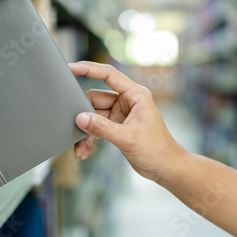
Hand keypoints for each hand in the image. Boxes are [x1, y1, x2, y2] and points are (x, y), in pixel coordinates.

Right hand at [69, 61, 186, 181]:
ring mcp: (121, 114)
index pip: (108, 75)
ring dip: (85, 130)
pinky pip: (97, 127)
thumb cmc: (156, 149)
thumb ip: (102, 128)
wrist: (165, 168)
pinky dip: (89, 137)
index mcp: (135, 95)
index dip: (88, 69)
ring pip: (94, 115)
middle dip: (83, 114)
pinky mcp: (117, 126)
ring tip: (79, 148)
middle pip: (96, 98)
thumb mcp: (127, 138)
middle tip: (72, 128)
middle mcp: (127, 101)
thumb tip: (80, 118)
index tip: (70, 68)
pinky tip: (84, 151)